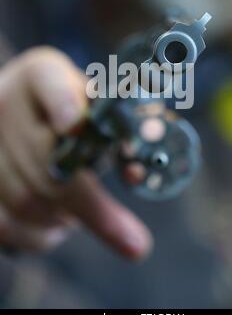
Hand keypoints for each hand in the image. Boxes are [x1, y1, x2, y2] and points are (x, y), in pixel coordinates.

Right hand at [0, 47, 152, 258]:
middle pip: (44, 157)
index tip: (75, 125)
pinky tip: (55, 226)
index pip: (48, 80)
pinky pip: (5, 221)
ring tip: (82, 216)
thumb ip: (117, 128)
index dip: (61, 102)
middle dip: (91, 204)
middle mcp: (7, 102)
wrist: (20, 113)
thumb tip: (136, 174)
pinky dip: (37, 235)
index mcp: (41, 75)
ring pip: (25, 196)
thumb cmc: (68, 111)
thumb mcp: (92, 104)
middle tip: (133, 240)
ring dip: (64, 218)